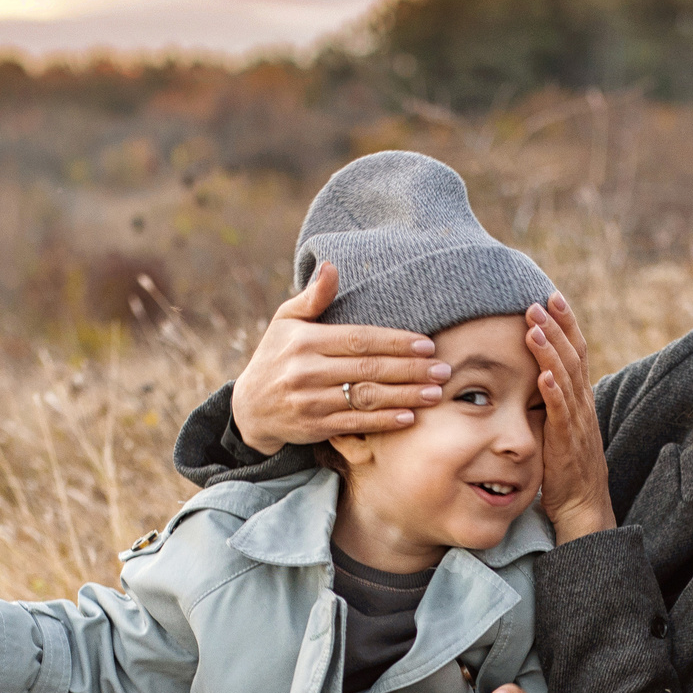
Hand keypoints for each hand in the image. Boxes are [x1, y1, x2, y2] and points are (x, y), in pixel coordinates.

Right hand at [230, 263, 449, 454]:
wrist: (250, 407)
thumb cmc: (276, 356)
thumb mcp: (285, 321)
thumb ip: (313, 297)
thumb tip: (332, 265)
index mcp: (305, 341)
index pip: (359, 340)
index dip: (395, 342)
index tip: (426, 344)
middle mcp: (307, 371)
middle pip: (368, 369)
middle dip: (410, 369)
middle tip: (443, 369)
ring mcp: (311, 401)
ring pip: (366, 398)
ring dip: (404, 396)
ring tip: (434, 393)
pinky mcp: (314, 427)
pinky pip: (356, 424)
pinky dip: (384, 422)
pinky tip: (409, 417)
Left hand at [527, 294, 614, 542]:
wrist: (582, 506)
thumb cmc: (565, 469)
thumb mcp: (558, 427)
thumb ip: (550, 402)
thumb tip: (533, 377)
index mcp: (580, 398)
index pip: (575, 352)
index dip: (565, 324)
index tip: (551, 297)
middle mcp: (582, 405)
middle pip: (573, 356)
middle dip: (556, 326)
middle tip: (538, 300)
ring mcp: (577, 423)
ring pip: (566, 378)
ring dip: (550, 351)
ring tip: (534, 327)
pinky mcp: (568, 443)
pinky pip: (561, 413)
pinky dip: (553, 392)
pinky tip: (543, 374)